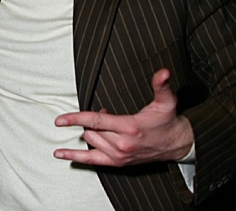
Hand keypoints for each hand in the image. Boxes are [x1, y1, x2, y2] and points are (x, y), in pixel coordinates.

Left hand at [53, 69, 193, 166]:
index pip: (96, 121)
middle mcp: (121, 144)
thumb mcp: (167, 102)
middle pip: (91, 130)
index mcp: (129, 127)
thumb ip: (162, 86)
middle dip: (91, 120)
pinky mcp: (117, 163)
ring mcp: (118, 155)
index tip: (59, 120)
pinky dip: (74, 157)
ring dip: (90, 131)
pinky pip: (90, 161)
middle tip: (105, 113)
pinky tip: (60, 153)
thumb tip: (163, 72)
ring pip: (90, 141)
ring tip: (103, 125)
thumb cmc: (168, 121)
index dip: (76, 119)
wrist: (176, 145)